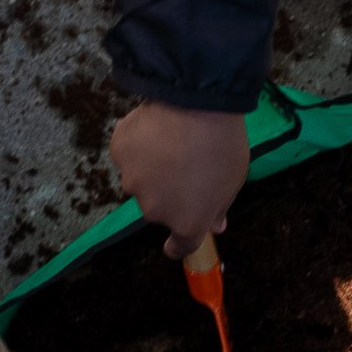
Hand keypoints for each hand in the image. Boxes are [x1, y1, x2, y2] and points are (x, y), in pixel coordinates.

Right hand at [111, 102, 250, 253]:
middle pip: (159, 207)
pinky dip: (137, 144)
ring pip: (140, 179)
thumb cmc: (223, 146)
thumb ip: (218, 206)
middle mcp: (155, 210)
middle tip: (185, 165)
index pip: (180, 246)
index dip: (177, 246)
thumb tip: (215, 225)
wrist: (197, 105)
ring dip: (151, 168)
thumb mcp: (233, 181)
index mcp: (187, 222)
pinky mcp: (118, 153)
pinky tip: (154, 128)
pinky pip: (128, 152)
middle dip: (168, 193)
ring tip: (170, 141)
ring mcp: (132, 181)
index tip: (173, 244)